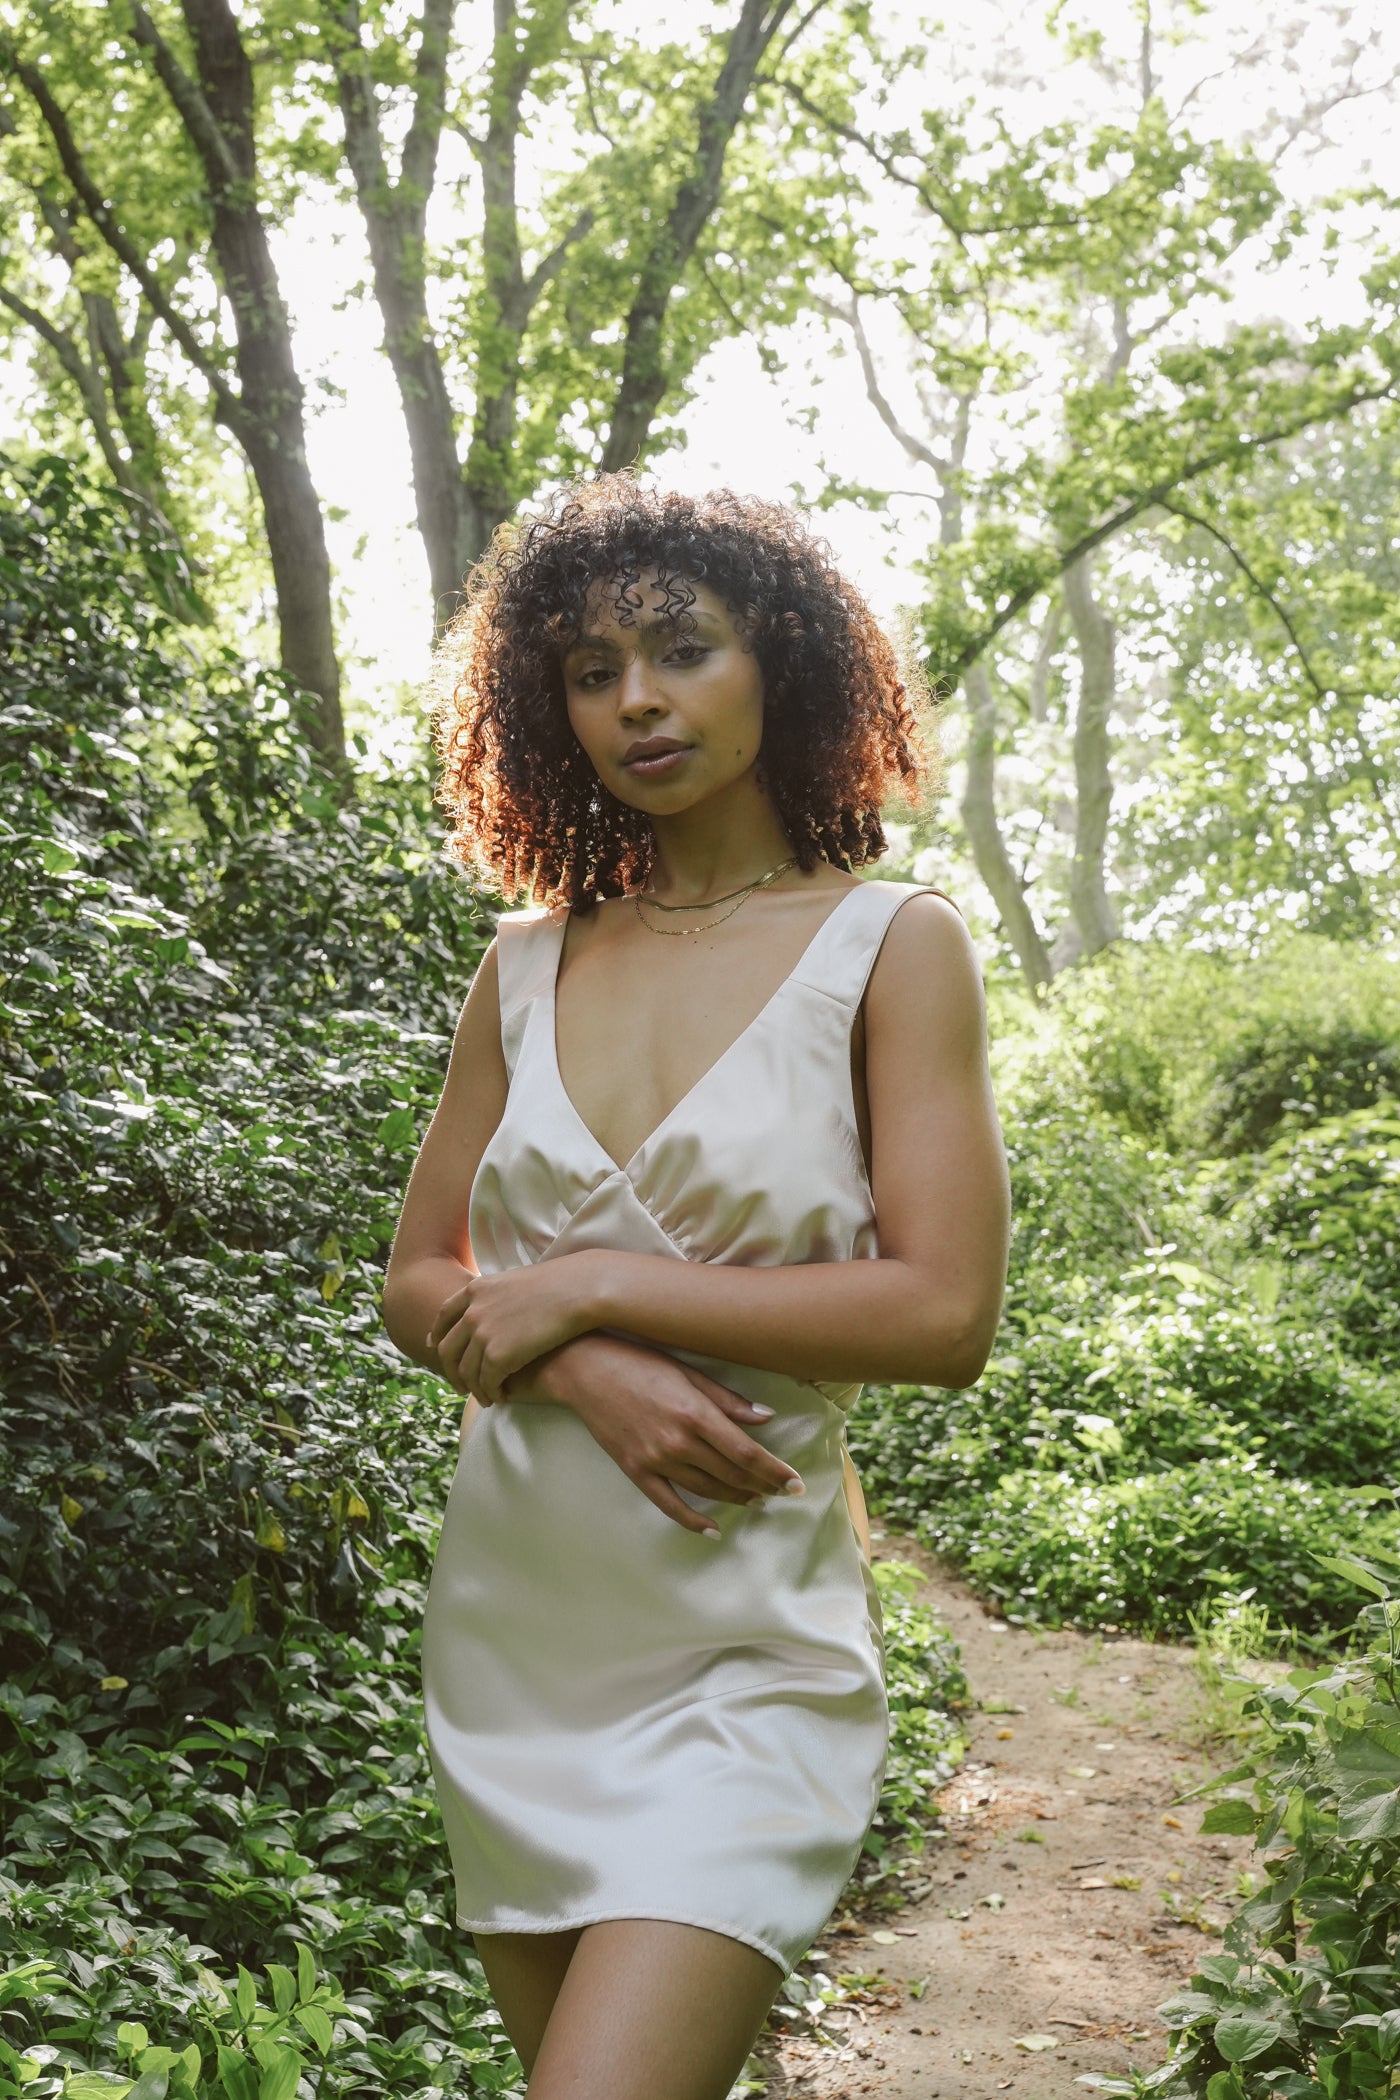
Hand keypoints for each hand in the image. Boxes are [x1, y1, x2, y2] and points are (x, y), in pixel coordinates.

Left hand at [428, 1256, 600, 1401]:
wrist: (578, 1291)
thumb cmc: (560, 1286)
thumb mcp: (518, 1283)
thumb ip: (500, 1296)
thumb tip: (498, 1308)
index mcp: (476, 1290)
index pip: (445, 1315)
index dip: (439, 1333)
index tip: (435, 1346)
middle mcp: (472, 1311)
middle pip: (448, 1349)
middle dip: (451, 1371)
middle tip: (459, 1386)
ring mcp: (482, 1333)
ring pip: (466, 1371)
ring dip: (474, 1389)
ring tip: (486, 1398)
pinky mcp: (498, 1355)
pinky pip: (486, 1382)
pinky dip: (491, 1393)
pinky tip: (501, 1397)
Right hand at [546, 1332, 803, 1537]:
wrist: (585, 1370)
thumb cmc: (639, 1361)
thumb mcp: (688, 1372)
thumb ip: (727, 1400)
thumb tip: (766, 1418)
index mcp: (695, 1414)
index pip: (746, 1453)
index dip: (774, 1471)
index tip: (796, 1483)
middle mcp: (678, 1442)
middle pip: (731, 1475)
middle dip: (763, 1486)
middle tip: (784, 1493)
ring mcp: (655, 1460)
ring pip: (706, 1490)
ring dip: (736, 1498)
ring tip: (757, 1500)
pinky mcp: (635, 1470)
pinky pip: (668, 1504)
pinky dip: (693, 1520)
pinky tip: (712, 1528)